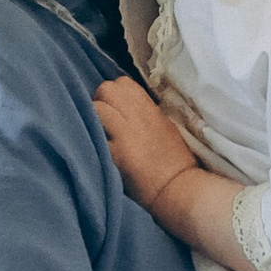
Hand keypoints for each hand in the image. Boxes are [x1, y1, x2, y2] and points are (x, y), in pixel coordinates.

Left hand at [96, 75, 201, 230]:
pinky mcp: (117, 153)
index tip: (114, 108)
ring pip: (97, 107)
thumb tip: (127, 107)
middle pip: (106, 89)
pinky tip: (94, 147)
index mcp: (151, 109)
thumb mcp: (166, 128)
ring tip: (97, 133)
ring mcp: (126, 133)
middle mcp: (138, 116)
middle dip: (99, 100)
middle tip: (102, 120)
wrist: (179, 188)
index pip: (123, 83)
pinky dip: (91, 138)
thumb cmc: (176, 162)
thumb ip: (146, 114)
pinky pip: (95, 134)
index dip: (113, 93)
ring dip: (92, 118)